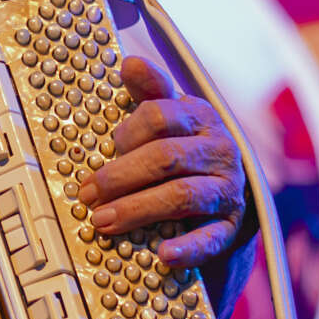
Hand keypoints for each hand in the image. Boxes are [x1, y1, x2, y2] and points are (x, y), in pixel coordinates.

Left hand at [75, 56, 246, 273]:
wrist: (227, 194)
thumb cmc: (185, 150)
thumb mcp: (170, 118)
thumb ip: (150, 93)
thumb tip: (130, 63)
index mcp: (200, 118)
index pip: (159, 116)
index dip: (126, 133)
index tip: (105, 150)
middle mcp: (218, 150)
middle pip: (164, 157)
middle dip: (120, 178)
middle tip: (87, 195)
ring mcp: (227, 189)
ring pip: (181, 196)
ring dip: (137, 210)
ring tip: (103, 223)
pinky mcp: (230, 226)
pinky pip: (211, 238)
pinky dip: (187, 247)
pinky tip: (163, 254)